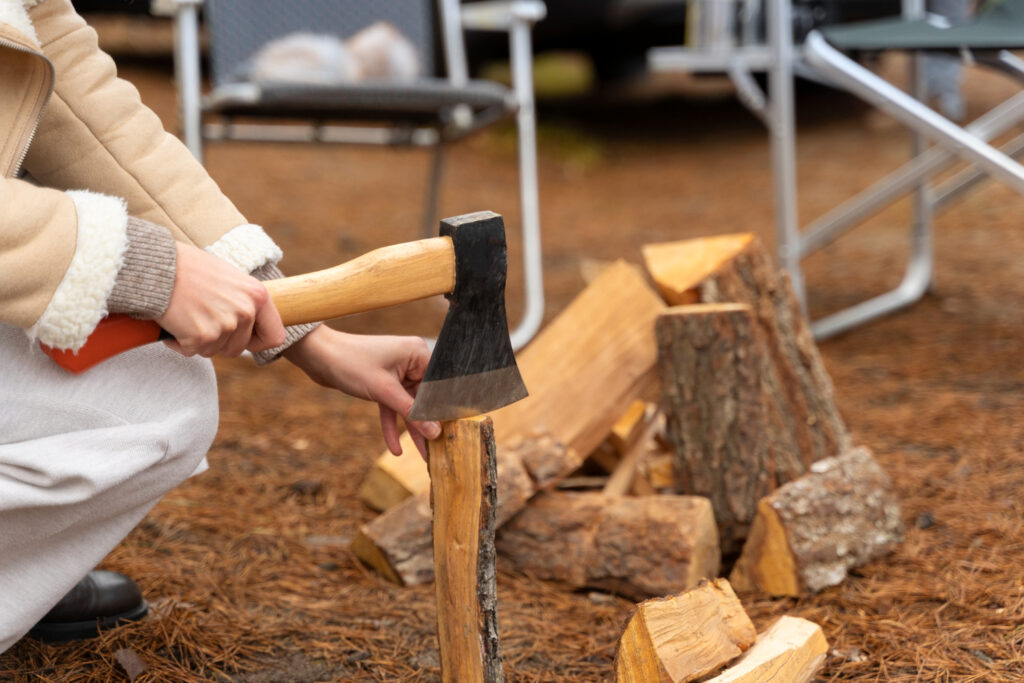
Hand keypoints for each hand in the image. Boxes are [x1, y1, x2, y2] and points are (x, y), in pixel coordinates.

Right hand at [157, 242, 285, 357]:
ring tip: (187, 315)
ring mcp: (225, 325)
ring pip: (214, 351)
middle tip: (202, 321)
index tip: (245, 340)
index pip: (275, 336)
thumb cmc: (190, 267)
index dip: (258, 342)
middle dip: (220, 342)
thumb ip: (244, 301)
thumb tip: (251, 323)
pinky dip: (179, 342)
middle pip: (238, 349)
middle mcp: (246, 311)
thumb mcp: (230, 278)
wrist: (158, 265)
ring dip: (198, 341)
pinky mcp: (202, 336)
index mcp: (258, 296)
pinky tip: (174, 321)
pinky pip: (191, 352)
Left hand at [283, 326, 440, 458]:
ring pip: (409, 406)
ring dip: (412, 429)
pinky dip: (392, 424)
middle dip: (428, 425)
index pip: (439, 385)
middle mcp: (411, 361)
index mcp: (418, 353)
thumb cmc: (351, 363)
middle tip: (438, 450)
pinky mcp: (384, 383)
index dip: (444, 410)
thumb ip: (412, 412)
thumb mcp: (384, 391)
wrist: (318, 356)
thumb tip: (435, 432)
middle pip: (425, 398)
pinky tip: (395, 448)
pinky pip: (393, 406)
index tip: (451, 434)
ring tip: (424, 455)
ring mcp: (398, 372)